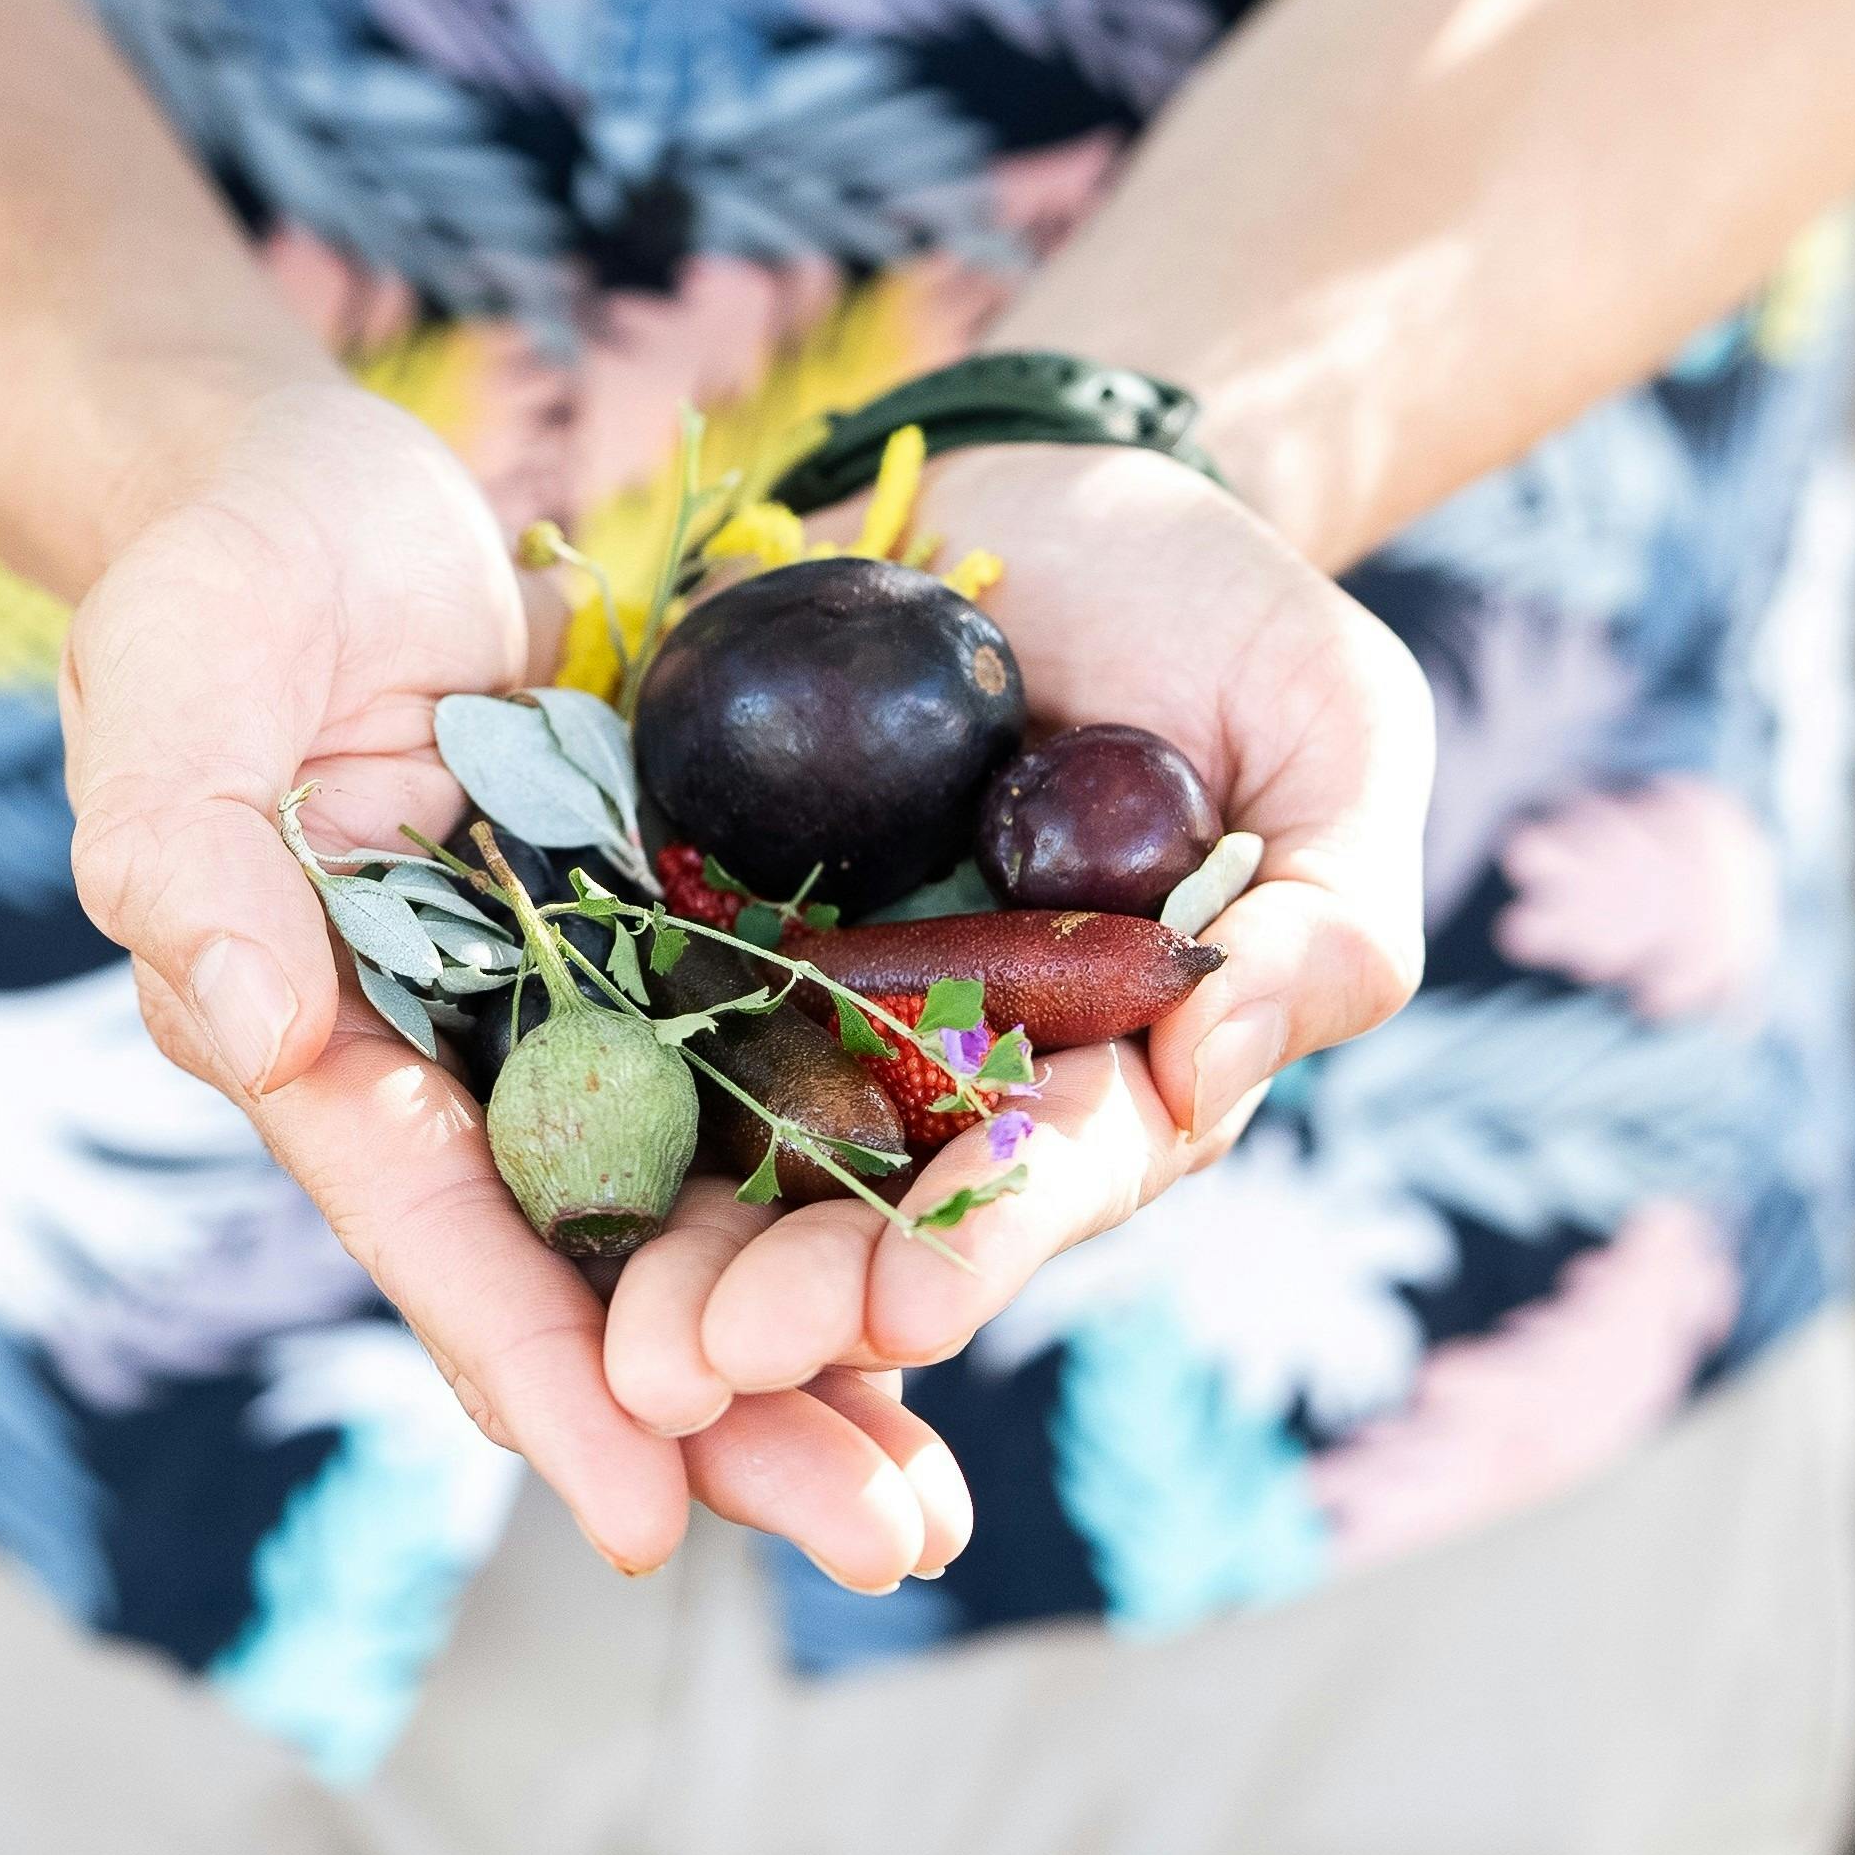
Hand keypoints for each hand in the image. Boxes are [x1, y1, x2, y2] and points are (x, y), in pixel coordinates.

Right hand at [63, 381, 967, 1587]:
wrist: (330, 499)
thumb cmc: (222, 585)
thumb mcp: (176, 691)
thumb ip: (189, 860)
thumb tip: (255, 1032)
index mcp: (329, 1045)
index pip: (437, 1233)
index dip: (535, 1375)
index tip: (645, 1520)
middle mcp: (466, 1063)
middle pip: (598, 1272)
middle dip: (729, 1418)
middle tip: (882, 1543)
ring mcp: (583, 1006)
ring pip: (706, 1206)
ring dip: (817, 1341)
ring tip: (936, 1486)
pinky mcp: (676, 933)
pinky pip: (774, 1069)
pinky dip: (855, 1172)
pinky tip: (958, 1257)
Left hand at [604, 444, 1433, 1428]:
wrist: (1066, 496)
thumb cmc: (1229, 625)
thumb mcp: (1333, 740)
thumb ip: (1323, 914)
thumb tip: (1220, 1056)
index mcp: (1109, 1062)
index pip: (1052, 1172)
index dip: (987, 1241)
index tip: (911, 1309)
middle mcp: (957, 1064)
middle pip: (874, 1202)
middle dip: (793, 1293)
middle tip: (696, 1358)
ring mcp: (825, 995)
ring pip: (743, 1145)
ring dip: (676, 1244)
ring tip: (604, 1334)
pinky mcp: (713, 911)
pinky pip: (642, 1004)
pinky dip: (590, 1084)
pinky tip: (521, 1158)